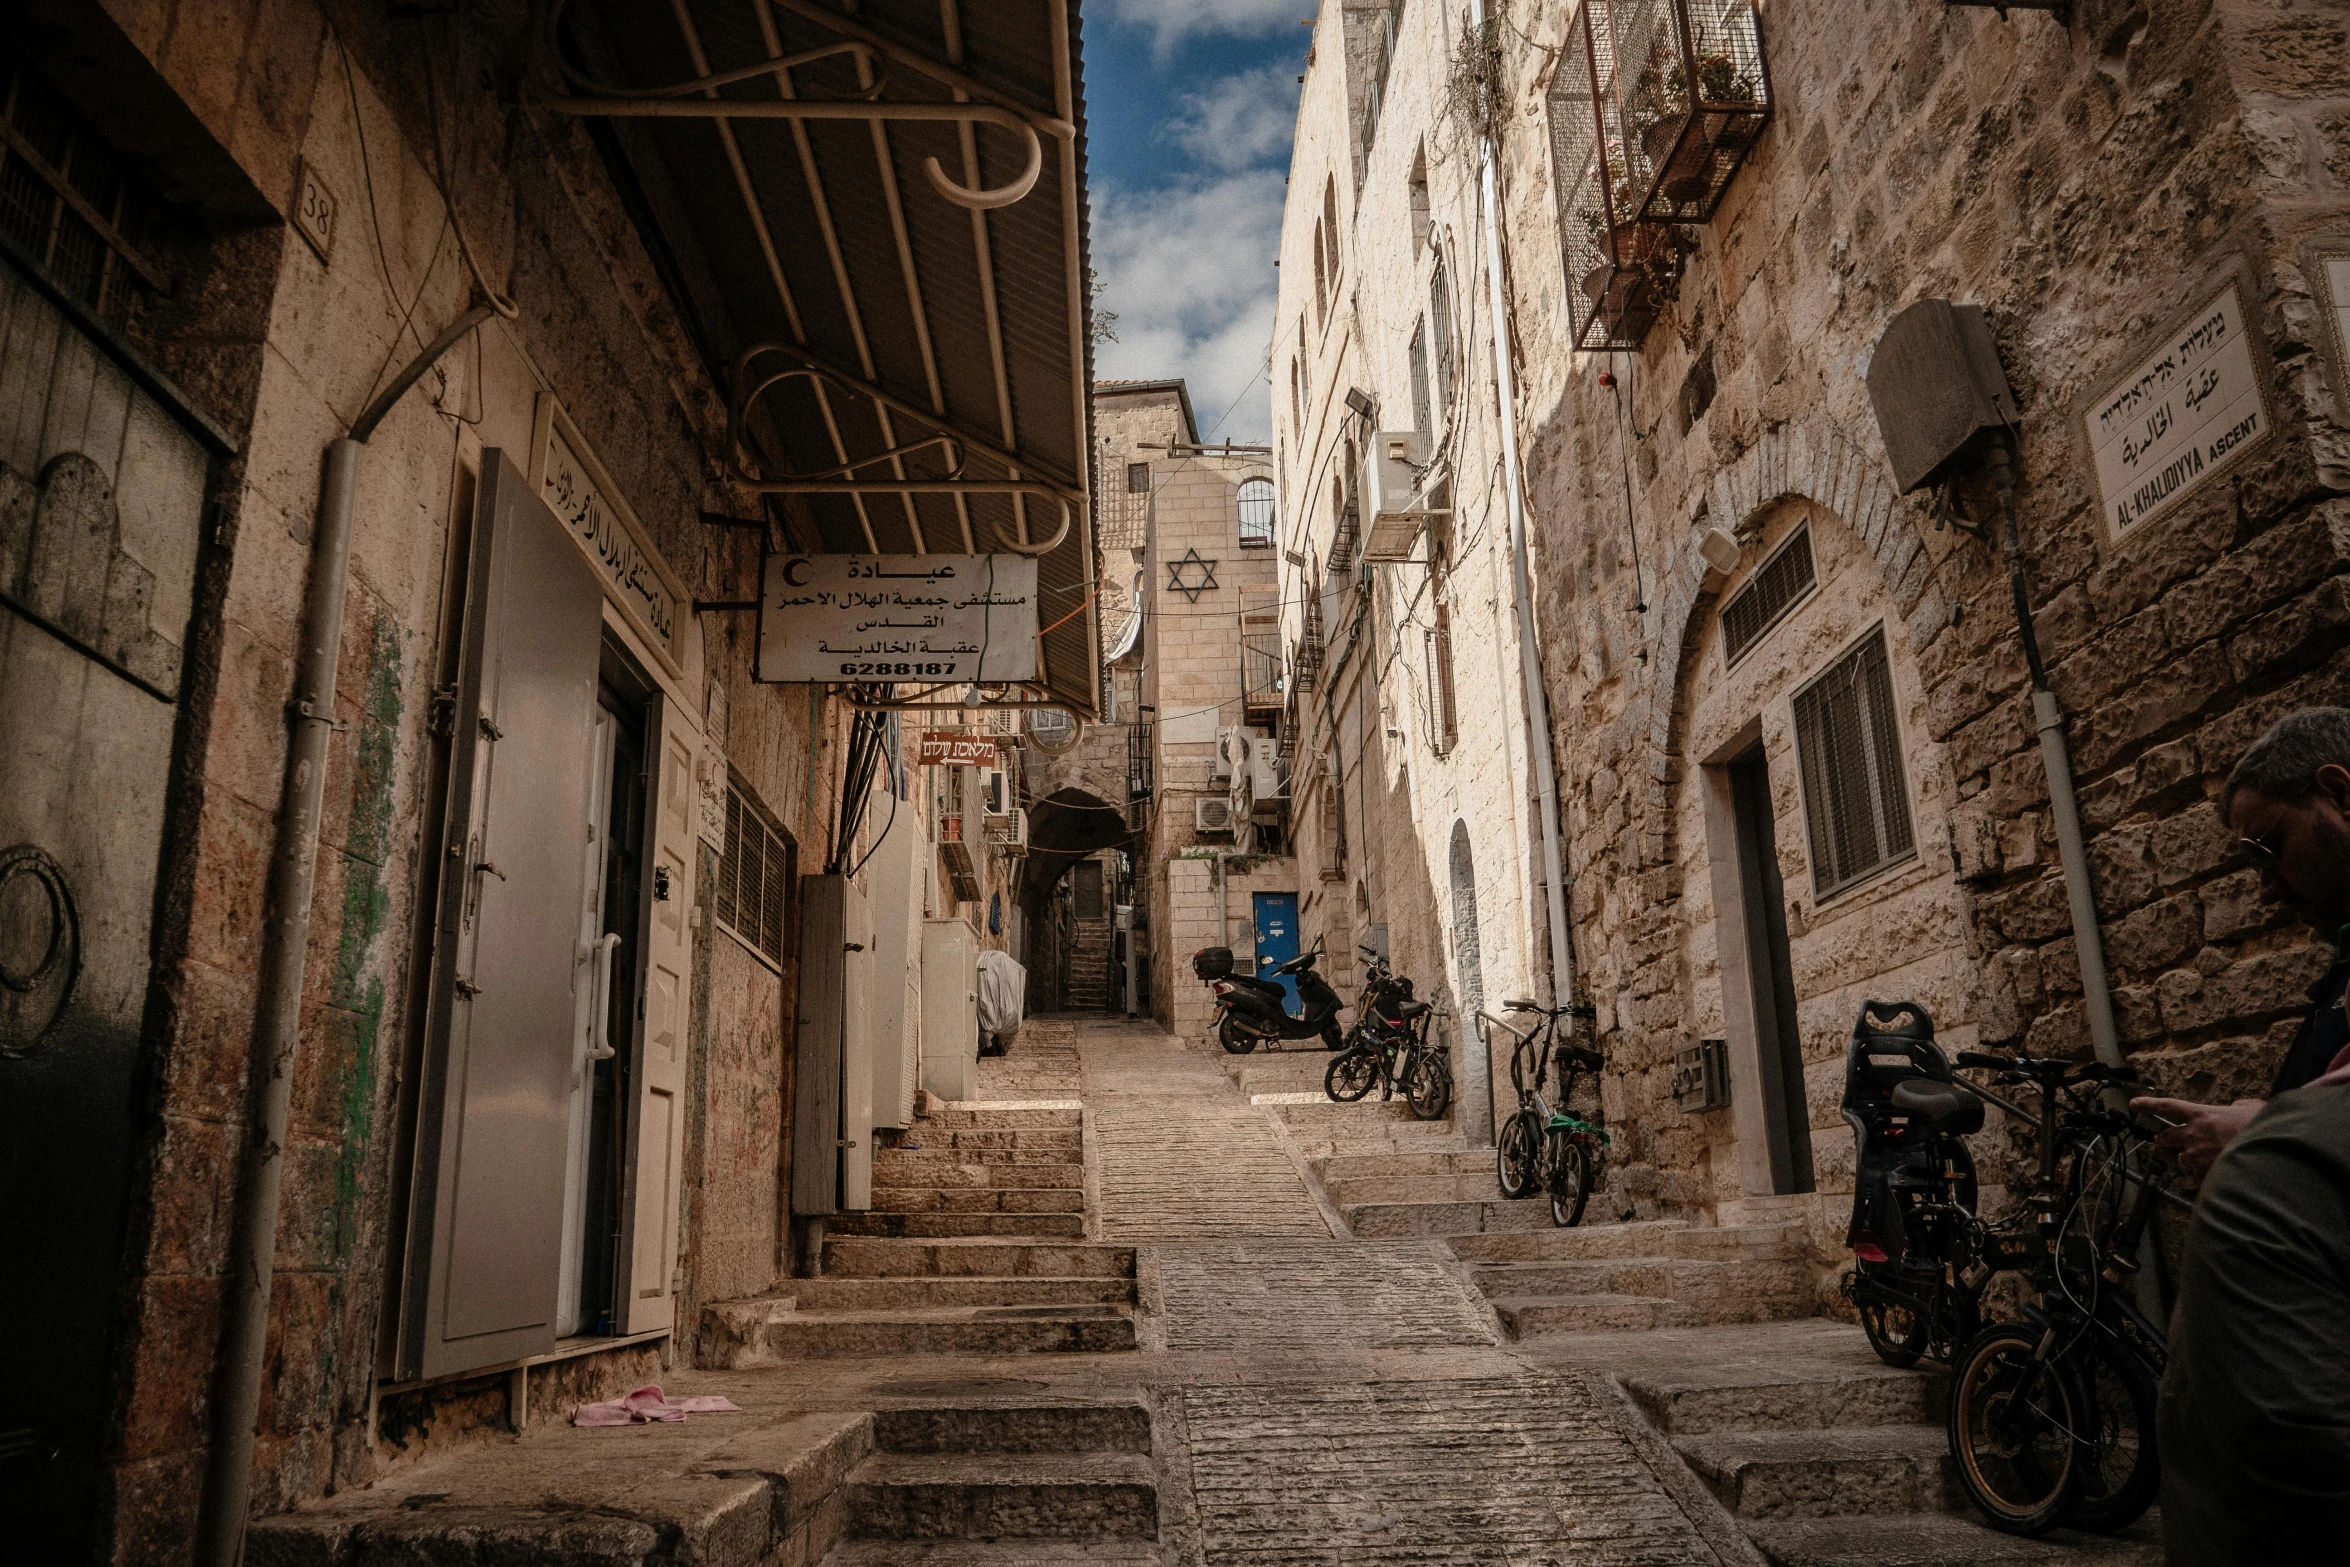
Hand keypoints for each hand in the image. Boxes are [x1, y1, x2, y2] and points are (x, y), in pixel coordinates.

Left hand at [2129, 1096, 2265, 1180]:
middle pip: (2165, 1138)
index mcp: (2201, 1113)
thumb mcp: (2250, 1107)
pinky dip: (2203, 1179)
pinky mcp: (2203, 1174)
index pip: (2167, 1106)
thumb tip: (2236, 1108)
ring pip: (2180, 1161)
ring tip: (2205, 1163)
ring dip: (2188, 1162)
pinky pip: (2195, 1178)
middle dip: (2163, 1142)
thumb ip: (2236, 1106)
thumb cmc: (2264, 1127)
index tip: (2134, 1104)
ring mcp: (2196, 1155)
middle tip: (2164, 1144)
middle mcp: (2193, 1133)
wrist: (2273, 1150)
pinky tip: (2218, 1177)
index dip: (2148, 1105)